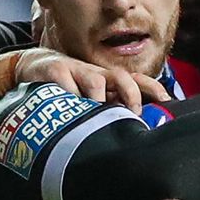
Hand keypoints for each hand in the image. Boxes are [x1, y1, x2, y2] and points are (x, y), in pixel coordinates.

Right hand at [16, 48, 170, 114]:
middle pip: (122, 77)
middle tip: (131, 113)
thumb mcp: (91, 98)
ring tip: (96, 115)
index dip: (153, 88)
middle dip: (131, 94)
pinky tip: (66, 107)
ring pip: (96, 81)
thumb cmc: (70, 87)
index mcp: (108, 81)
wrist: (33, 66)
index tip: (166, 100)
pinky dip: (69, 94)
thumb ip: (110, 111)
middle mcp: (97, 74)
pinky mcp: (55, 70)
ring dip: (99, 99)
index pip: (137, 81)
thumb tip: (133, 133)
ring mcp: (76, 70)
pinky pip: (65, 81)